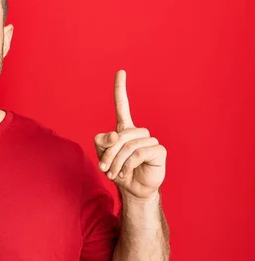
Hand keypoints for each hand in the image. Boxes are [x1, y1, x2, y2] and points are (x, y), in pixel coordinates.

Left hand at [94, 70, 166, 201]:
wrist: (132, 189)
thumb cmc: (117, 170)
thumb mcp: (103, 155)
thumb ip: (102, 141)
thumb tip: (117, 134)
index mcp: (124, 129)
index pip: (122, 105)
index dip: (121, 89)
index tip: (121, 71)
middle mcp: (138, 132)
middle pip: (119, 135)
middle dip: (108, 154)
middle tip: (104, 168)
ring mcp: (150, 141)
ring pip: (127, 145)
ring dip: (116, 162)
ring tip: (114, 173)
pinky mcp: (158, 150)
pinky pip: (137, 153)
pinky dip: (127, 164)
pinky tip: (126, 172)